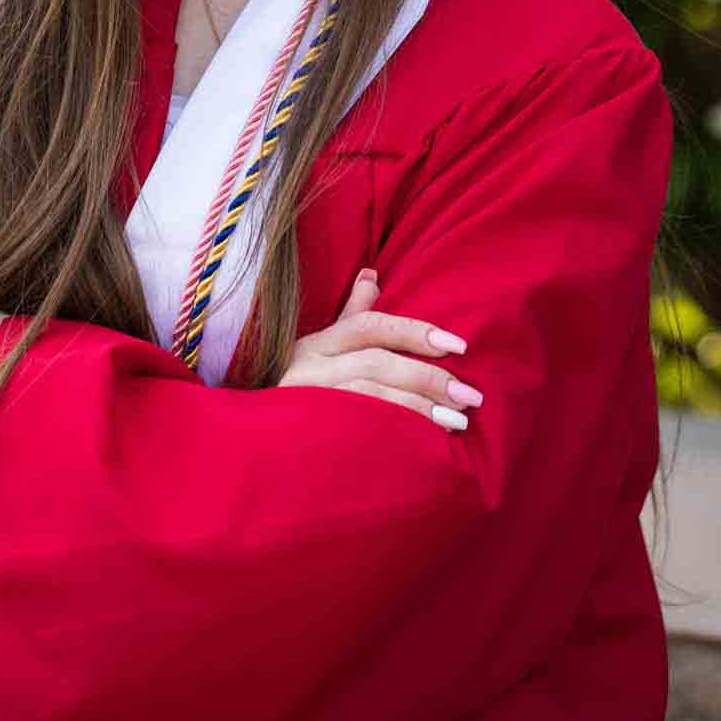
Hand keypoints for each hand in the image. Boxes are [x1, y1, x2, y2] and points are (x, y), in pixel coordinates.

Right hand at [277, 269, 482, 431]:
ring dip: (417, 408)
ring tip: (456, 422)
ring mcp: (306, 404)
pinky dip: (394, 436)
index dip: (414, 331)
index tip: (458, 345)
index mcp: (315, 344)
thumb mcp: (315, 349)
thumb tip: (372, 274)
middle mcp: (308, 368)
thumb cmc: (293, 392)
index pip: (368, 326)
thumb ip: (350, 316)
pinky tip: (424, 446)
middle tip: (469, 394)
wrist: (251, 445)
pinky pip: (358, 434)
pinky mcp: (307, 438)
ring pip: (369, 397)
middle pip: (375, 363)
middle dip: (427, 376)